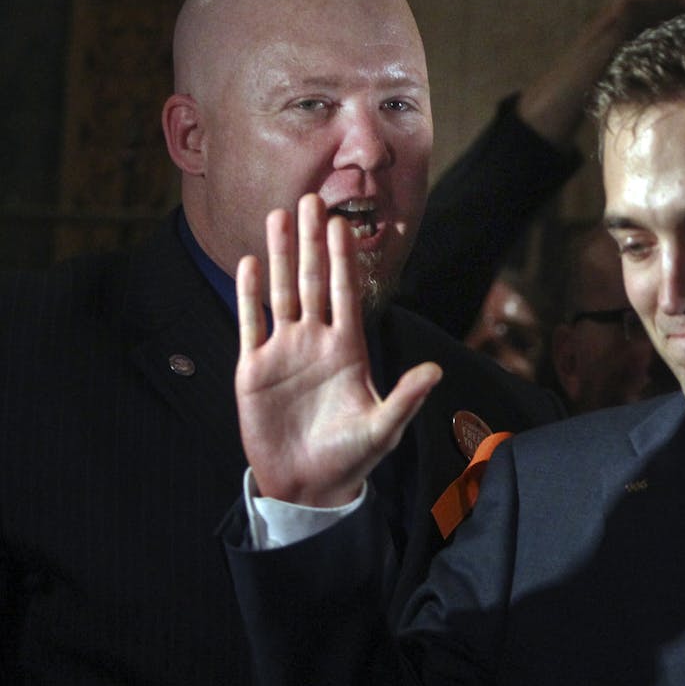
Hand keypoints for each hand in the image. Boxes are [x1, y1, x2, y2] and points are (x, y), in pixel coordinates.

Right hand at [235, 194, 441, 506]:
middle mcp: (316, 343)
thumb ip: (407, 398)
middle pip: (312, 281)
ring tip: (278, 217)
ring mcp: (284, 352)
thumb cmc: (351, 457)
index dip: (343, 259)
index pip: (346, 293)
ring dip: (278, 256)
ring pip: (281, 293)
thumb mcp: (384, 428)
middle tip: (310, 200)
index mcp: (348, 350)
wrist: (308, 485)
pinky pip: (251, 323)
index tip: (343, 224)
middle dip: (311, 242)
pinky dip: (249, 294)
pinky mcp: (254, 369)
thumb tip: (436, 371)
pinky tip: (248, 263)